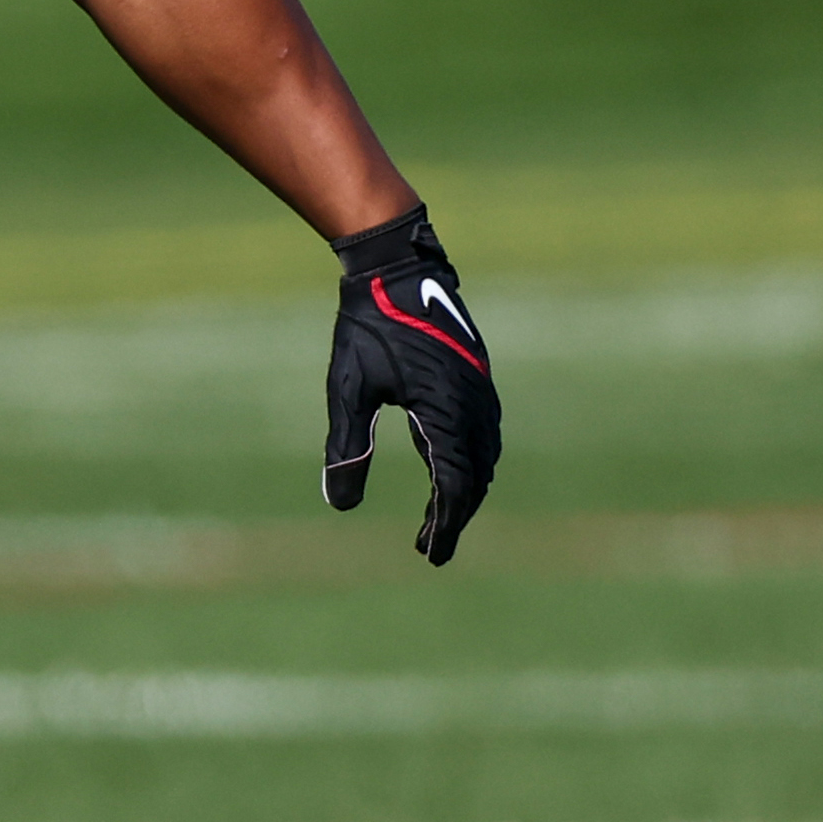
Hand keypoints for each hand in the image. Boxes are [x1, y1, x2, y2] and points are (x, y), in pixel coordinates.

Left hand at [322, 203, 498, 564]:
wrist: (396, 267)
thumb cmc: (369, 325)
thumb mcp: (349, 388)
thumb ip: (347, 446)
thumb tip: (340, 505)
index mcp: (445, 409)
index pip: (454, 485)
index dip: (445, 524)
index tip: (430, 554)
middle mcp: (473, 403)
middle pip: (475, 477)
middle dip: (455, 515)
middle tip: (430, 546)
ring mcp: (479, 389)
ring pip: (483, 456)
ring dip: (464, 489)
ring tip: (438, 517)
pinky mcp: (475, 378)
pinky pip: (481, 434)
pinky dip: (469, 461)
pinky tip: (446, 469)